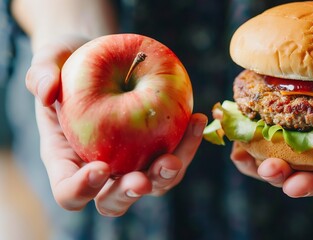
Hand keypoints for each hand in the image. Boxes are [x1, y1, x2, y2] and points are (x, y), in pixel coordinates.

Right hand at [27, 37, 207, 215]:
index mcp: (66, 159)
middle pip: (114, 201)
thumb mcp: (49, 60)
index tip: (99, 168)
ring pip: (153, 184)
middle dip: (129, 193)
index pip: (69, 191)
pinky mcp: (156, 147)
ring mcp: (132, 161)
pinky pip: (175, 155)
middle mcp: (101, 168)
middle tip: (141, 181)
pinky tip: (196, 119)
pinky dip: (187, 143)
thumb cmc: (70, 62)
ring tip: (175, 156)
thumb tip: (45, 91)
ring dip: (167, 175)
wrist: (99, 56)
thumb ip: (40, 74)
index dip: (82, 189)